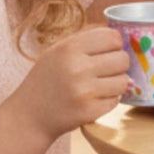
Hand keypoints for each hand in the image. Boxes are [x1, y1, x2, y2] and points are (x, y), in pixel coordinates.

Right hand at [6, 27, 130, 142]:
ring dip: (115, 84)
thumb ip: (85, 42)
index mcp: (68, 48)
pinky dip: (108, 100)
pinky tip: (92, 100)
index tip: (108, 51)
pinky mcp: (90, 111)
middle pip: (123, 59)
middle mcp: (77, 68)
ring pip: (124, 81)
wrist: (29, 116)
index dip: (115, 45)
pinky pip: (116, 100)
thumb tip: (120, 37)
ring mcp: (84, 91)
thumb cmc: (47, 80)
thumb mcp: (57, 52)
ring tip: (98, 86)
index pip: (113, 37)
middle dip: (118, 65)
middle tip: (104, 71)